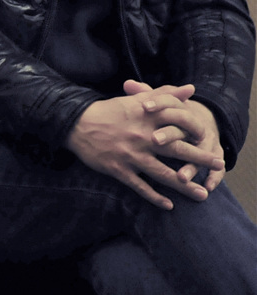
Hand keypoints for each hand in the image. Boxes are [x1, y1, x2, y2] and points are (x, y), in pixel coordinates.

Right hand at [67, 87, 222, 208]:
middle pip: (177, 150)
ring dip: (184, 186)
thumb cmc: (108, 111)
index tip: (208, 137)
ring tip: (202, 195)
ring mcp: (131, 155)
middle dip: (200, 159)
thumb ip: (164, 95)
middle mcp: (142, 137)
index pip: (178, 123)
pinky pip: (140, 186)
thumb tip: (190, 89)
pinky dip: (155, 197)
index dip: (195, 130)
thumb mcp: (135, 100)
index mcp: (146, 119)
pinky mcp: (119, 169)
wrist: (76, 124)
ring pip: (163, 174)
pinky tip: (168, 205)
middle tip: (219, 165)